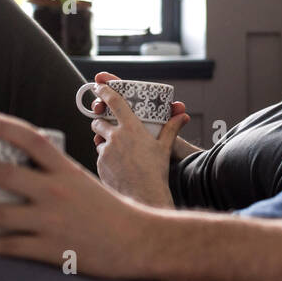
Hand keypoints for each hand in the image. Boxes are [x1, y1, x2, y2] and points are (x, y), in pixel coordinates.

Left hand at [0, 110, 162, 278]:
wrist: (139, 242)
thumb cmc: (112, 211)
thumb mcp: (86, 182)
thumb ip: (56, 175)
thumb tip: (20, 172)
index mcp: (67, 171)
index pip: (32, 139)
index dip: (3, 126)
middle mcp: (56, 192)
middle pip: (3, 175)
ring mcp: (52, 221)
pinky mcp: (50, 250)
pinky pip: (8, 246)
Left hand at [88, 72, 189, 206]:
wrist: (145, 194)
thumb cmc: (156, 170)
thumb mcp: (164, 147)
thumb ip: (171, 129)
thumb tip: (183, 115)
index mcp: (131, 128)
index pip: (114, 102)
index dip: (104, 91)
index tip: (98, 86)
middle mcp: (115, 137)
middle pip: (98, 122)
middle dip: (100, 123)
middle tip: (108, 128)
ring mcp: (105, 151)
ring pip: (98, 140)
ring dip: (103, 142)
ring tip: (117, 152)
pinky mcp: (100, 164)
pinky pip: (99, 157)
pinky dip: (105, 159)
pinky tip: (117, 166)